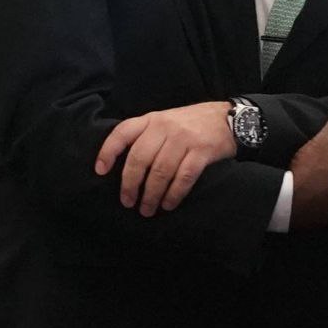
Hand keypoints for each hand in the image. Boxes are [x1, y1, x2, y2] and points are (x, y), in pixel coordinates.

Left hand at [95, 102, 235, 215]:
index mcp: (151, 119)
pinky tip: (168, 205)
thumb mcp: (165, 121)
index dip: (108, 152)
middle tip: (128, 202)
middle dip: (130, 184)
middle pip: (139, 158)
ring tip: (147, 209)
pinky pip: (184, 177)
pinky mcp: (202, 152)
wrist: (227, 118)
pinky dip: (174, 194)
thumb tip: (125, 168)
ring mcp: (184, 139)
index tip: (100, 171)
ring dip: (152, 195)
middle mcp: (165, 127)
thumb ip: (147, 136)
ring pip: (160, 171)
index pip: (122, 133)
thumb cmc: (191, 125)